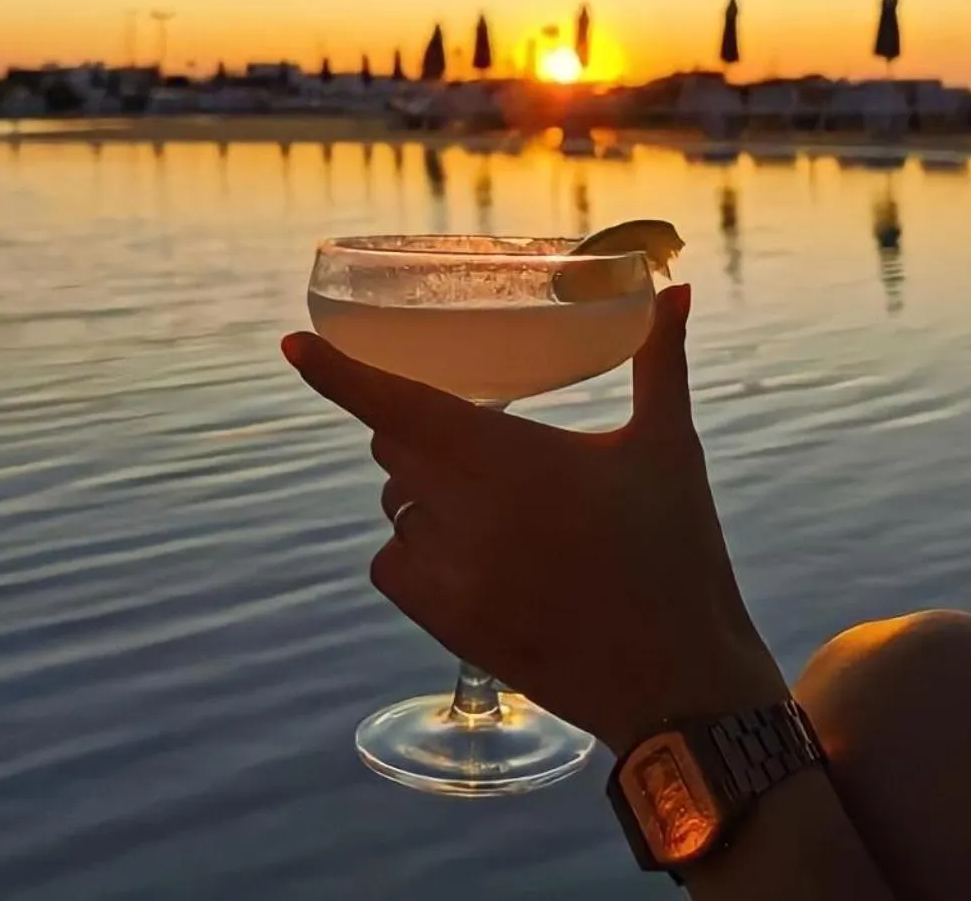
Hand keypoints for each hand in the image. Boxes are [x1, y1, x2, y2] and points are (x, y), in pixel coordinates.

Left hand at [281, 284, 789, 753]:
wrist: (676, 680)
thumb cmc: (677, 553)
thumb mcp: (667, 448)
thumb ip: (660, 361)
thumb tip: (679, 291)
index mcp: (510, 458)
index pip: (399, 404)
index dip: (339, 374)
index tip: (291, 346)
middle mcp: (465, 513)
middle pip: (395, 445)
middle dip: (422, 429)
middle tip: (485, 438)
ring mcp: (448, 573)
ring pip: (397, 504)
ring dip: (427, 491)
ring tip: (504, 510)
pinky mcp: (442, 621)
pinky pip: (393, 562)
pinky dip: (417, 547)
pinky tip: (475, 555)